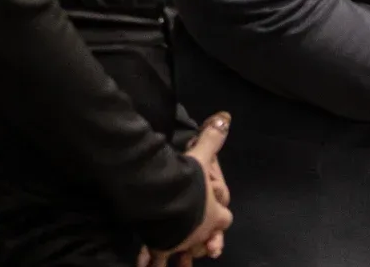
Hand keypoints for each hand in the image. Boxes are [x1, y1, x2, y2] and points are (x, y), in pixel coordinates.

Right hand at [149, 112, 230, 263]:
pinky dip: (151, 260)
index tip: (214, 210)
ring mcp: (182, 241)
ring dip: (180, 247)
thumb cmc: (188, 180)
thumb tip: (226, 117)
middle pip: (206, 238)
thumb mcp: (201, 155)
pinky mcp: (162, 246)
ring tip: (176, 251)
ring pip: (184, 250)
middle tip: (194, 229)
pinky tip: (144, 264)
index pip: (225, 218)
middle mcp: (200, 232)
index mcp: (214, 214)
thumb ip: (213, 138)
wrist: (164, 198)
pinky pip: (158, 259)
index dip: (220, 213)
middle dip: (202, 234)